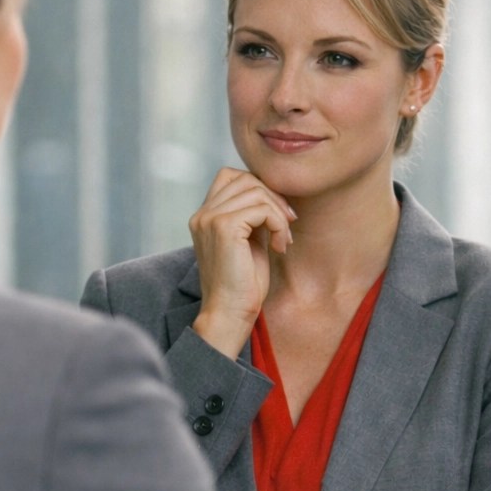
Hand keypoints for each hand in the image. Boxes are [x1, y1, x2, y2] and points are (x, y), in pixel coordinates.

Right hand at [188, 168, 295, 358]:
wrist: (230, 314)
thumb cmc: (242, 284)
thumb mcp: (249, 241)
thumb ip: (253, 216)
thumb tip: (273, 194)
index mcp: (204, 216)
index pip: (231, 176)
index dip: (259, 188)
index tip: (277, 214)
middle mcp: (202, 214)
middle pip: (245, 179)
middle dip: (274, 198)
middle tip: (288, 224)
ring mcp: (210, 219)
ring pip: (256, 191)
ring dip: (279, 213)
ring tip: (284, 239)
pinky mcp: (224, 227)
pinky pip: (262, 209)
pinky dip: (279, 224)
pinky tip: (279, 247)